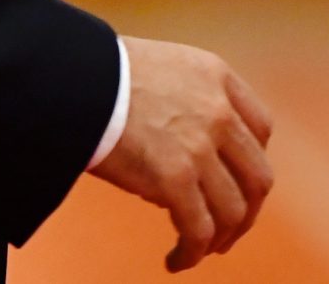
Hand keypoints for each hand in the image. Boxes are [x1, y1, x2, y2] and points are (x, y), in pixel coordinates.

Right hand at [86, 36, 275, 270]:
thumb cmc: (98, 73)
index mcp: (216, 77)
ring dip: (221, 238)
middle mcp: (218, 111)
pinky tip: (175, 261)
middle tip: (228, 229)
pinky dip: (191, 253)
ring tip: (201, 249)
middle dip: (246, 211)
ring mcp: (200, 146)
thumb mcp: (160, 67)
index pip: (260, 129)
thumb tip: (189, 149)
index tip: (235, 181)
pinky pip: (198, 231)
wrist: (69, 78)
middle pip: (257, 176)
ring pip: (233, 211)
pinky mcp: (175, 178)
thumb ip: (188, 97)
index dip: (250, 162)